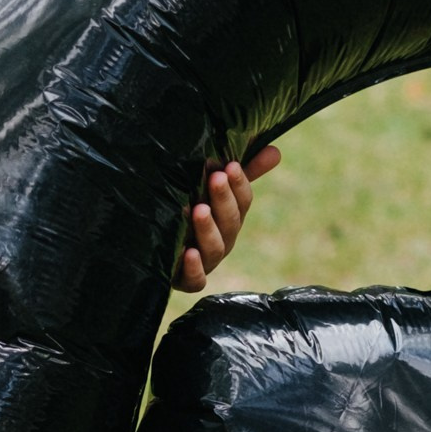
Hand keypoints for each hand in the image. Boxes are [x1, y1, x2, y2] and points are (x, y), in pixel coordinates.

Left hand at [175, 144, 280, 292]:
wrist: (154, 249)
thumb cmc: (189, 211)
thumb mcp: (212, 189)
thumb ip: (242, 172)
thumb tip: (276, 151)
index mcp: (231, 217)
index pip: (243, 201)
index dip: (239, 184)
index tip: (231, 166)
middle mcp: (223, 239)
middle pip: (231, 222)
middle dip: (224, 199)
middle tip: (215, 178)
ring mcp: (207, 261)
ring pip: (215, 248)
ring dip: (208, 228)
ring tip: (198, 210)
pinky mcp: (188, 280)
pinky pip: (196, 279)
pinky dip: (194, 268)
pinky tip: (189, 253)